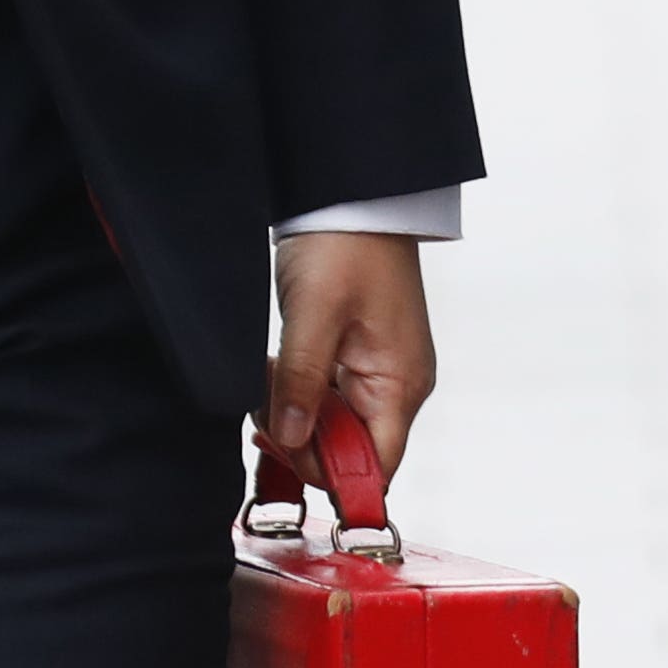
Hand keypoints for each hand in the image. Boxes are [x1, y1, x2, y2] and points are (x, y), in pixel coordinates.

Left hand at [263, 231, 436, 484]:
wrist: (352, 193)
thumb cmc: (348, 243)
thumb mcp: (315, 314)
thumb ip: (301, 383)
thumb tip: (291, 439)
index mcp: (400, 383)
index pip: (376, 466)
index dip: (332, 474)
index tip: (286, 452)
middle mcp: (396, 384)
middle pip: (350, 450)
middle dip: (302, 437)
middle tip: (266, 406)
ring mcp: (377, 370)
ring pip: (332, 424)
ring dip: (295, 413)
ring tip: (271, 377)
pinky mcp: (356, 355)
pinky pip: (327, 396)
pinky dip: (298, 392)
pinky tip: (279, 369)